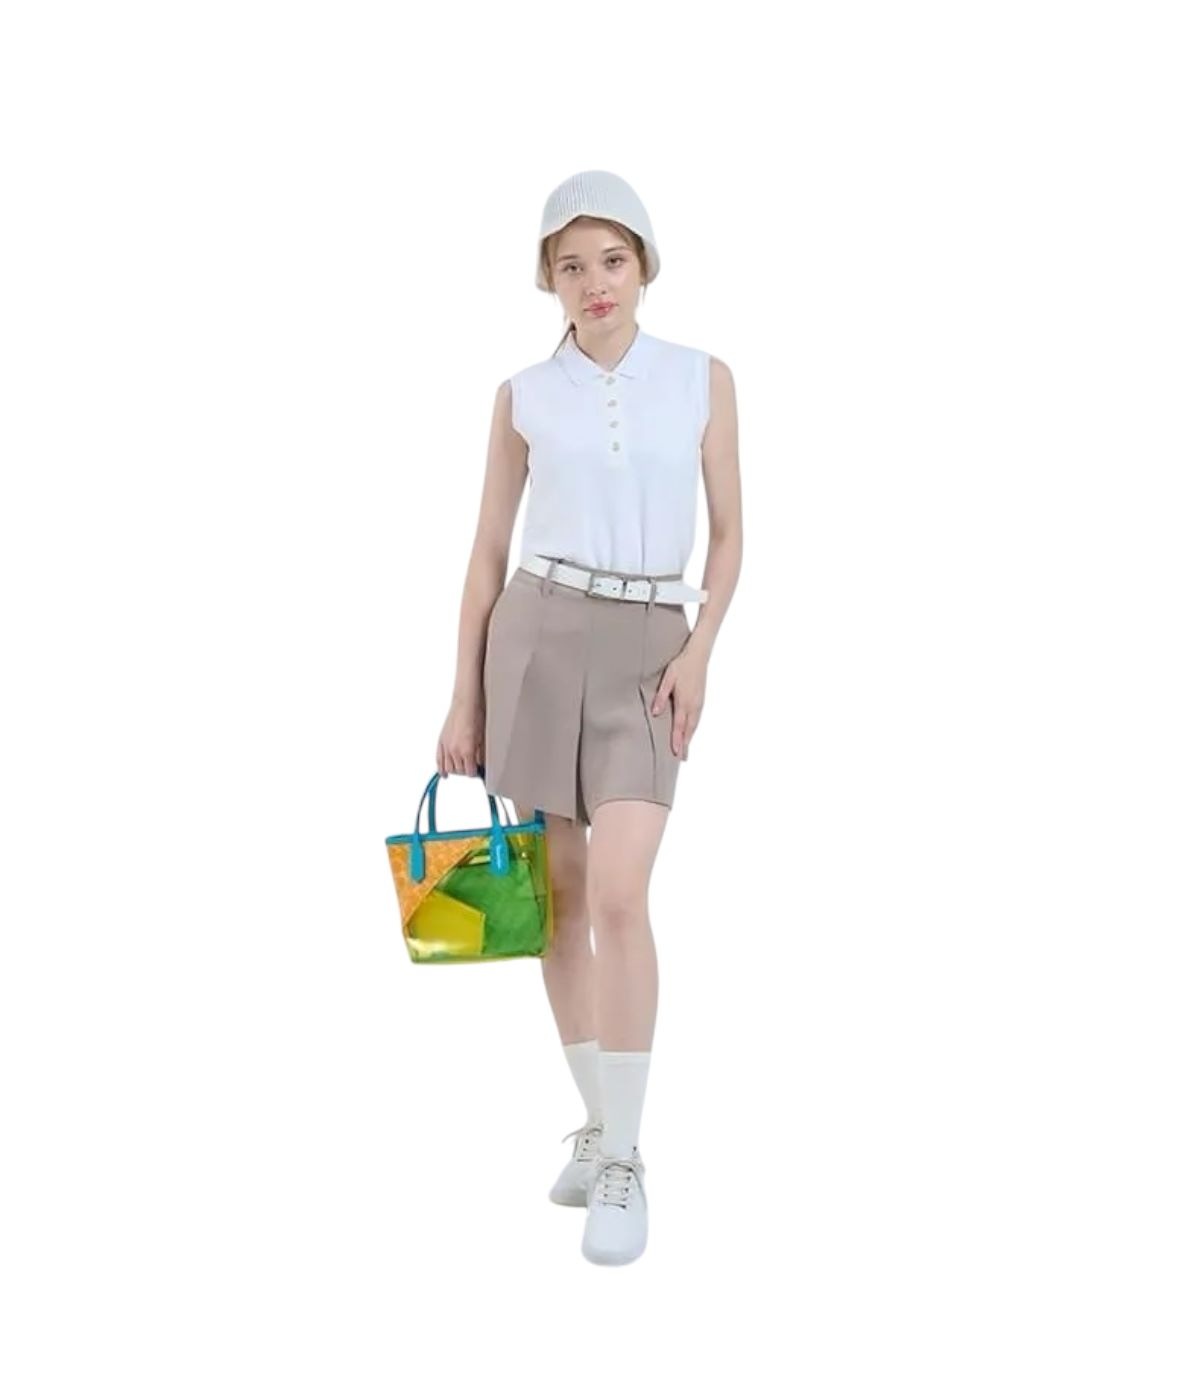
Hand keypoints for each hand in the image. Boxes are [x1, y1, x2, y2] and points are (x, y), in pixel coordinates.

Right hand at [437, 694, 484, 777]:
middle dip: (466, 771)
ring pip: (449, 768)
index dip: (475, 773)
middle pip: (459, 772)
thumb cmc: (476, 715)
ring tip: (461, 767)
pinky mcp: (441, 742)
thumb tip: (480, 764)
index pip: (470, 772)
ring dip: (456, 770)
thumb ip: (480, 754)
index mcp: (466, 750)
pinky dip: (441, 769)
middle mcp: (454, 750)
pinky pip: (438, 760)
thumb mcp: (482, 738)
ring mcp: (446, 747)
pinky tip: (444, 774)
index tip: (478, 771)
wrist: (465, 703)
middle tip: (471, 767)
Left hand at [650, 643, 706, 760]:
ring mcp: (699, 703)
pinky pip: (697, 720)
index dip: (677, 740)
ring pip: (694, 726)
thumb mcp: (668, 678)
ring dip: (689, 739)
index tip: (675, 753)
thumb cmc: (681, 664)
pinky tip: (690, 734)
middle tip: (681, 759)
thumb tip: (655, 712)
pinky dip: (693, 730)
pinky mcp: (701, 700)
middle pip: (689, 730)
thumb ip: (661, 695)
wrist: (699, 654)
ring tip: (685, 752)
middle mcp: (694, 705)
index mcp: (684, 701)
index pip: (679, 725)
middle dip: (685, 745)